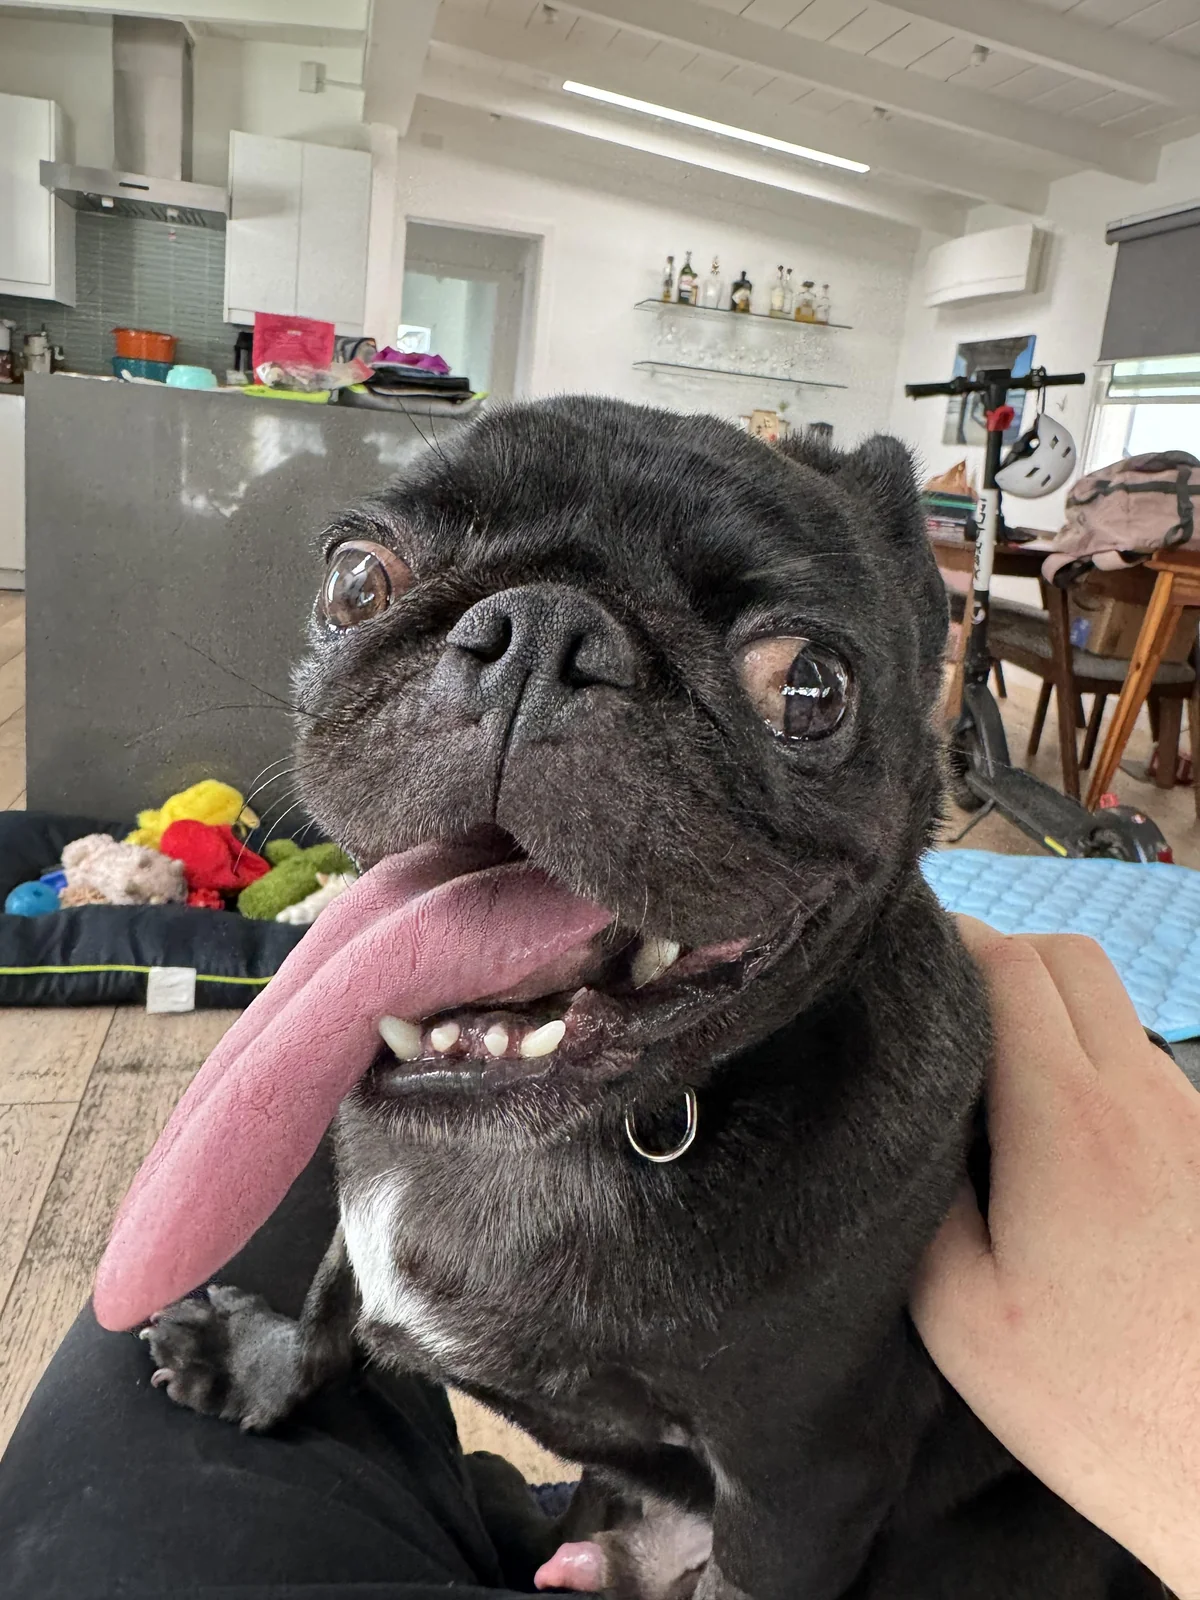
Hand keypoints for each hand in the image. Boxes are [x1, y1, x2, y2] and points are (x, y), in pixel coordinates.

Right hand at [912, 918, 1199, 1598]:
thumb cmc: (1092, 1398)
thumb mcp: (958, 1311)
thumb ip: (923, 1190)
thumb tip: (911, 1111)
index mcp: (1066, 1117)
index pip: (1010, 965)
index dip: (952, 939)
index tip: (902, 960)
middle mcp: (1140, 1096)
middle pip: (1070, 960)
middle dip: (1001, 954)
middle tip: (940, 1005)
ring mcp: (1190, 1121)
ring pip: (1113, 1008)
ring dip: (1050, 1007)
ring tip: (990, 1071)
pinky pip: (1142, 1064)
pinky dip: (1091, 1057)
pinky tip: (1055, 1133)